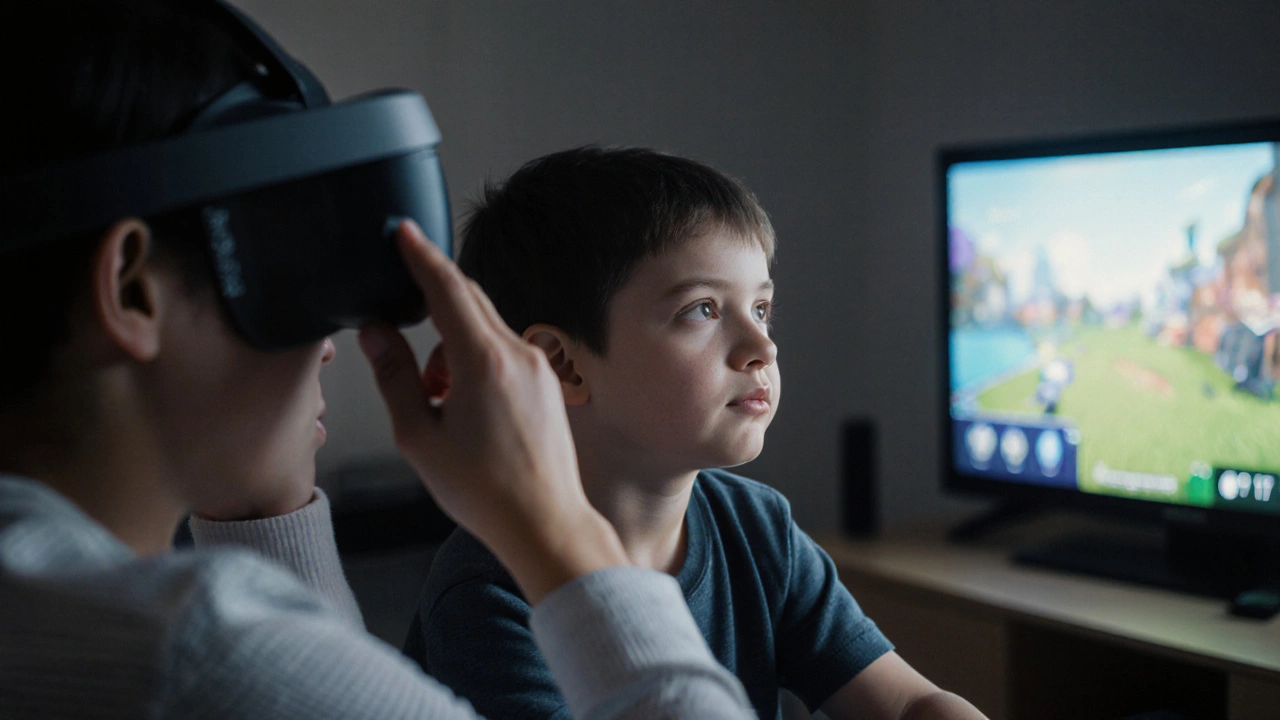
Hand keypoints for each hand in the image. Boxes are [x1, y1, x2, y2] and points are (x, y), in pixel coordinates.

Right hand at [358, 220, 627, 603]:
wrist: (545, 522)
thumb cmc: (484, 490)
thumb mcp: (419, 436)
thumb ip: (394, 376)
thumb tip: (377, 334)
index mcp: (483, 361)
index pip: (447, 287)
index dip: (420, 255)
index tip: (402, 231)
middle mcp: (518, 354)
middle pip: (470, 298)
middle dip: (433, 296)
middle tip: (403, 295)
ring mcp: (539, 366)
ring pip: (486, 327)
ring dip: (452, 341)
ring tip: (435, 394)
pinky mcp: (548, 382)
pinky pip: (504, 350)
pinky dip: (475, 358)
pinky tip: (462, 402)